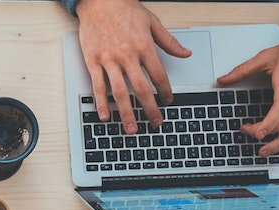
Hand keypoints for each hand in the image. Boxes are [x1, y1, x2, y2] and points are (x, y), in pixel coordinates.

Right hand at [75, 0, 190, 133]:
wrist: (100, 0)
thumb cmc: (124, 9)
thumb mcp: (152, 22)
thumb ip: (169, 41)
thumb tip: (185, 53)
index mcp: (144, 46)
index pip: (158, 75)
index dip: (165, 91)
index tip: (168, 101)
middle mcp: (127, 55)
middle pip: (142, 89)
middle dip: (150, 109)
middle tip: (155, 122)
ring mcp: (108, 60)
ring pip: (120, 92)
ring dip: (126, 113)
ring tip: (132, 128)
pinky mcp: (93, 61)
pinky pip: (98, 86)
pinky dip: (101, 103)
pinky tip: (105, 115)